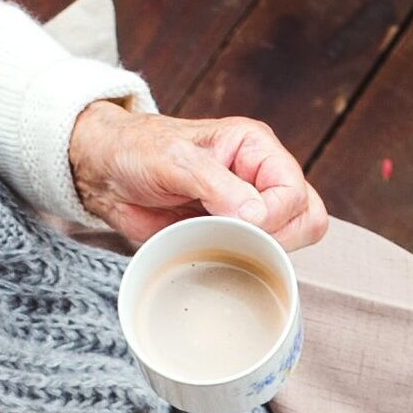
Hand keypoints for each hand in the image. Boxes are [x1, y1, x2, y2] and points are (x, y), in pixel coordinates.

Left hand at [68, 101, 329, 250]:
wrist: (106, 174)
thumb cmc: (138, 152)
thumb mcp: (175, 161)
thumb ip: (218, 185)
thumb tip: (256, 218)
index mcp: (256, 148)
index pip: (294, 191)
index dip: (274, 216)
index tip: (239, 225)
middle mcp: (260, 177)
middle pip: (307, 218)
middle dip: (277, 238)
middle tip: (233, 238)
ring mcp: (250, 208)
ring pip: (294, 240)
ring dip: (265, 252)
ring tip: (223, 244)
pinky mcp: (233, 234)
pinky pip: (263, 255)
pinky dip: (250, 263)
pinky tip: (220, 256)